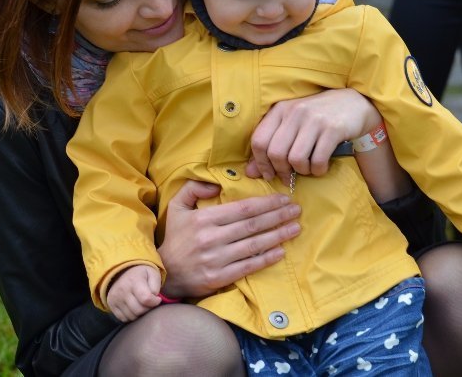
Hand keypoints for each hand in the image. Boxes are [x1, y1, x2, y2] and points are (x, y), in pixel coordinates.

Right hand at [107, 265, 160, 322]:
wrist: (123, 272)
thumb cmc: (142, 275)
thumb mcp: (152, 273)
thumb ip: (156, 286)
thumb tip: (154, 299)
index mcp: (134, 280)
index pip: (146, 299)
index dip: (155, 302)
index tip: (157, 299)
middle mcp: (122, 290)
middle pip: (139, 310)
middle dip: (148, 309)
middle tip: (150, 304)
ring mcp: (115, 298)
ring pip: (132, 316)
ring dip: (140, 314)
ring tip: (142, 305)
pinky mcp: (111, 305)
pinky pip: (124, 318)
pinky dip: (131, 316)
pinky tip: (134, 308)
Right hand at [157, 180, 301, 298]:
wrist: (165, 274)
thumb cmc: (174, 238)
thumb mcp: (176, 208)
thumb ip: (193, 189)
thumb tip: (216, 183)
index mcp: (204, 219)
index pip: (242, 208)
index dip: (266, 203)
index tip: (283, 198)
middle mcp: (211, 238)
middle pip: (252, 225)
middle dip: (278, 216)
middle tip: (296, 210)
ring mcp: (216, 259)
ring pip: (253, 244)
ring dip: (278, 235)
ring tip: (295, 228)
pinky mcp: (219, 277)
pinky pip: (248, 266)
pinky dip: (266, 258)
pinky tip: (281, 251)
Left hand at [246, 88, 380, 181]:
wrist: (353, 103)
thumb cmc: (317, 117)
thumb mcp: (291, 126)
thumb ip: (270, 146)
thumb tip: (250, 173)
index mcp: (280, 110)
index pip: (258, 140)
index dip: (260, 163)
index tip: (269, 175)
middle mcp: (295, 112)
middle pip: (275, 152)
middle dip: (281, 171)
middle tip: (289, 177)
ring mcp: (314, 120)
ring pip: (296, 158)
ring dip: (301, 171)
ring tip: (307, 169)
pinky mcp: (333, 129)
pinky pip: (318, 160)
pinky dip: (317, 170)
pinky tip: (320, 168)